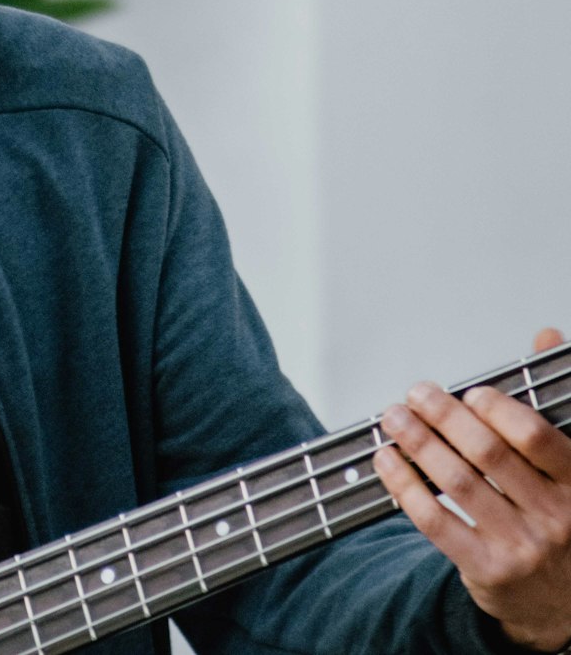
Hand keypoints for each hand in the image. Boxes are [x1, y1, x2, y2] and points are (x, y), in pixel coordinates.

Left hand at [374, 328, 570, 652]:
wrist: (568, 607)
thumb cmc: (565, 523)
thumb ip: (553, 403)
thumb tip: (544, 336)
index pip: (535, 438)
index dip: (498, 409)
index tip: (471, 392)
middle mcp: (554, 517)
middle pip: (487, 455)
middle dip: (444, 417)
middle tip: (416, 393)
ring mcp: (520, 548)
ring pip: (458, 483)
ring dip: (418, 444)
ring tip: (394, 418)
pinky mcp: (488, 571)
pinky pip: (437, 522)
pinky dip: (406, 487)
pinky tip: (389, 462)